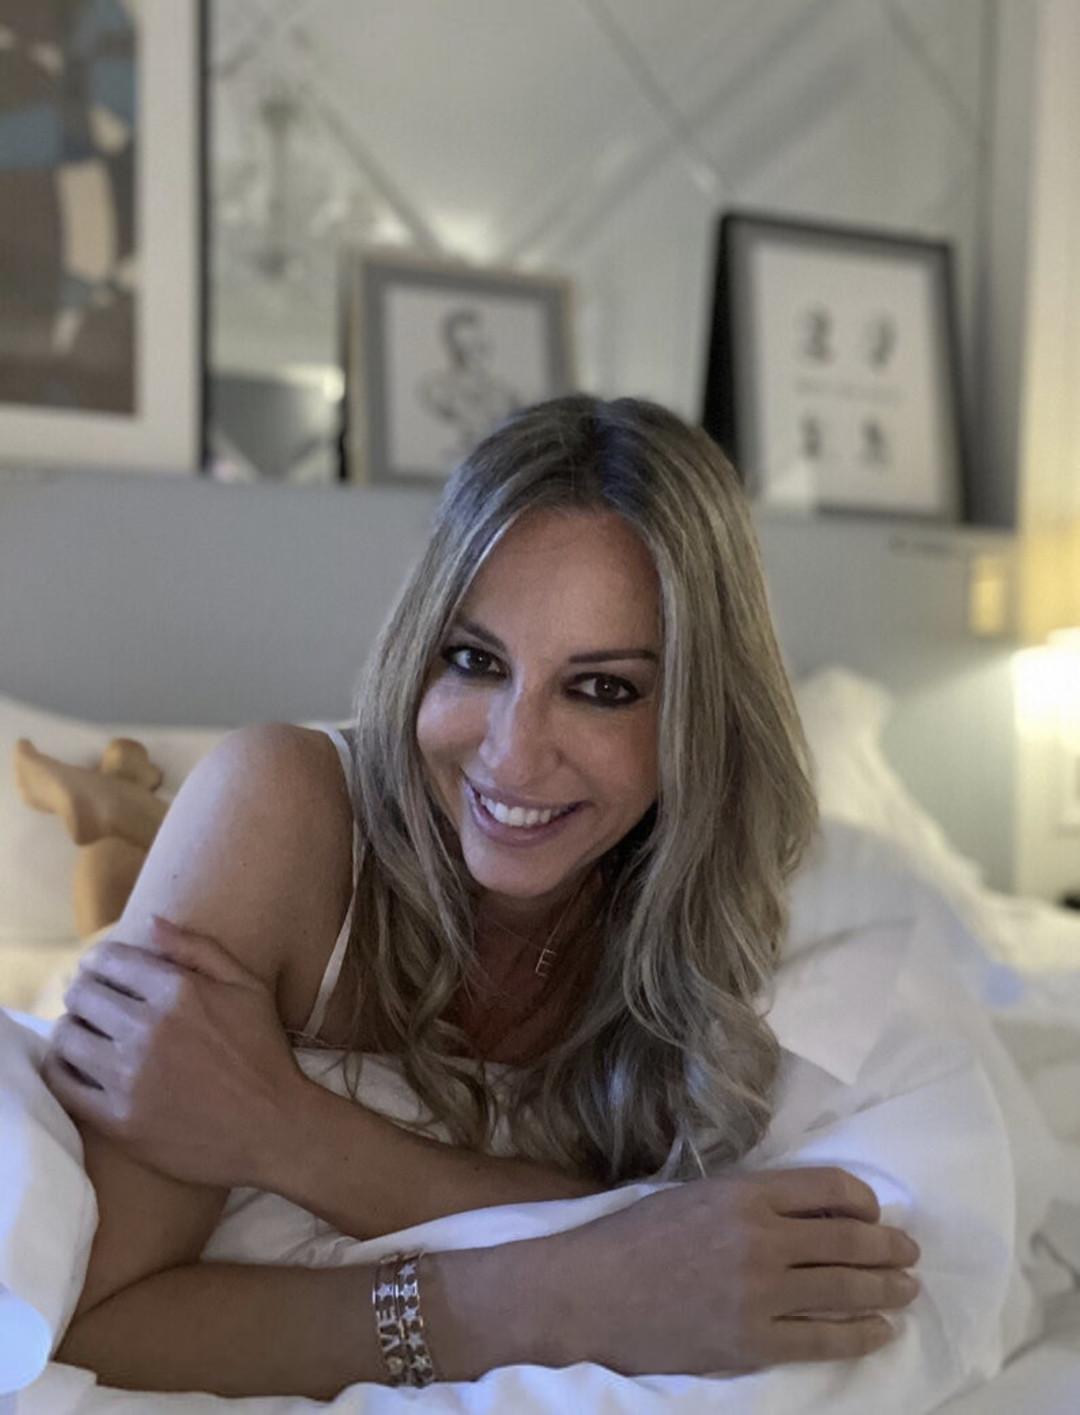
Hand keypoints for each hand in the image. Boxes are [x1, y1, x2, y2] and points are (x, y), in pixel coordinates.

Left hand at [43, 915, 306, 1189]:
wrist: (273, 1128)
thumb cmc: (263, 1052)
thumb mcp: (246, 985)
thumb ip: (196, 948)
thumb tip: (150, 922)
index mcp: (177, 991)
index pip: (107, 960)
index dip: (100, 961)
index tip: (104, 971)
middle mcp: (146, 1029)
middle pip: (81, 994)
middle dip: (86, 992)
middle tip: (97, 1003)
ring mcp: (128, 1076)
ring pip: (66, 1036)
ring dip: (73, 1028)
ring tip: (89, 1034)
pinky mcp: (117, 1119)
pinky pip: (62, 1083)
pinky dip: (61, 1068)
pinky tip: (77, 1065)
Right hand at [541, 1167, 920, 1374]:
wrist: (592, 1294)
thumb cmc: (636, 1238)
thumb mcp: (697, 1195)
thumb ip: (752, 1200)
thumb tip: (813, 1213)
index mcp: (745, 1193)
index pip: (831, 1189)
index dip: (865, 1202)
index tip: (875, 1213)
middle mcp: (762, 1239)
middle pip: (849, 1241)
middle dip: (890, 1247)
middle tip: (910, 1251)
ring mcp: (760, 1294)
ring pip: (846, 1290)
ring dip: (886, 1289)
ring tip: (907, 1288)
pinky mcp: (754, 1342)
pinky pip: (824, 1339)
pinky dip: (861, 1334)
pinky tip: (880, 1330)